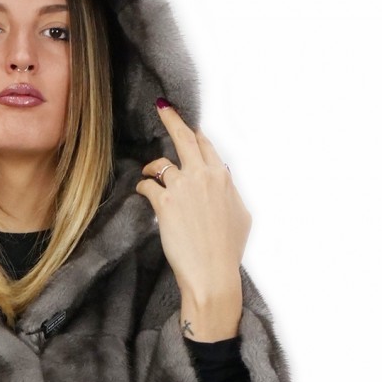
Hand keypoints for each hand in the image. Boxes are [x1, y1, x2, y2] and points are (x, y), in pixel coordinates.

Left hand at [135, 102, 250, 320]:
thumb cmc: (228, 251)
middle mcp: (203, 176)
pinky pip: (147, 185)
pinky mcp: (164, 203)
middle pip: (184, 138)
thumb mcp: (241, 216)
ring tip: (148, 172)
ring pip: (161, 163)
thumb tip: (225, 184)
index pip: (206, 146)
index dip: (196, 134)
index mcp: (222, 178)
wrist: (212, 274)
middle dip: (171, 118)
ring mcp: (183, 188)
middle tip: (162, 107)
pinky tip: (141, 191)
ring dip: (151, 167)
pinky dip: (142, 186)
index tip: (190, 127)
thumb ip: (230, 193)